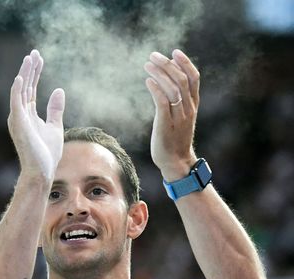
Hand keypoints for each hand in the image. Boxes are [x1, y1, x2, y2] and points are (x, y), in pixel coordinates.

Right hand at [7, 50, 64, 180]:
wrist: (42, 171)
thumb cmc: (46, 154)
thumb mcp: (55, 127)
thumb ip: (55, 109)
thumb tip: (58, 90)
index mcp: (28, 114)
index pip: (30, 88)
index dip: (35, 72)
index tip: (39, 58)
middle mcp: (20, 114)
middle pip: (25, 86)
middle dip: (30, 69)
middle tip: (34, 52)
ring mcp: (18, 119)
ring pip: (20, 91)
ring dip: (24, 74)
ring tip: (29, 59)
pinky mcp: (19, 124)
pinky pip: (16, 104)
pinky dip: (18, 90)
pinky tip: (21, 77)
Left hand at [144, 49, 199, 180]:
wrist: (175, 162)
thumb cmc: (173, 139)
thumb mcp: (178, 117)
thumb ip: (176, 101)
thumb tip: (166, 83)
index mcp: (193, 105)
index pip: (194, 78)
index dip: (186, 63)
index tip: (175, 52)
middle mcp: (188, 109)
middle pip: (182, 80)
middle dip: (168, 65)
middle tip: (153, 56)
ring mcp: (178, 117)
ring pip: (173, 89)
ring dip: (160, 74)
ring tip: (147, 64)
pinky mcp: (167, 124)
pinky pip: (163, 103)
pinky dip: (156, 90)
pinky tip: (148, 81)